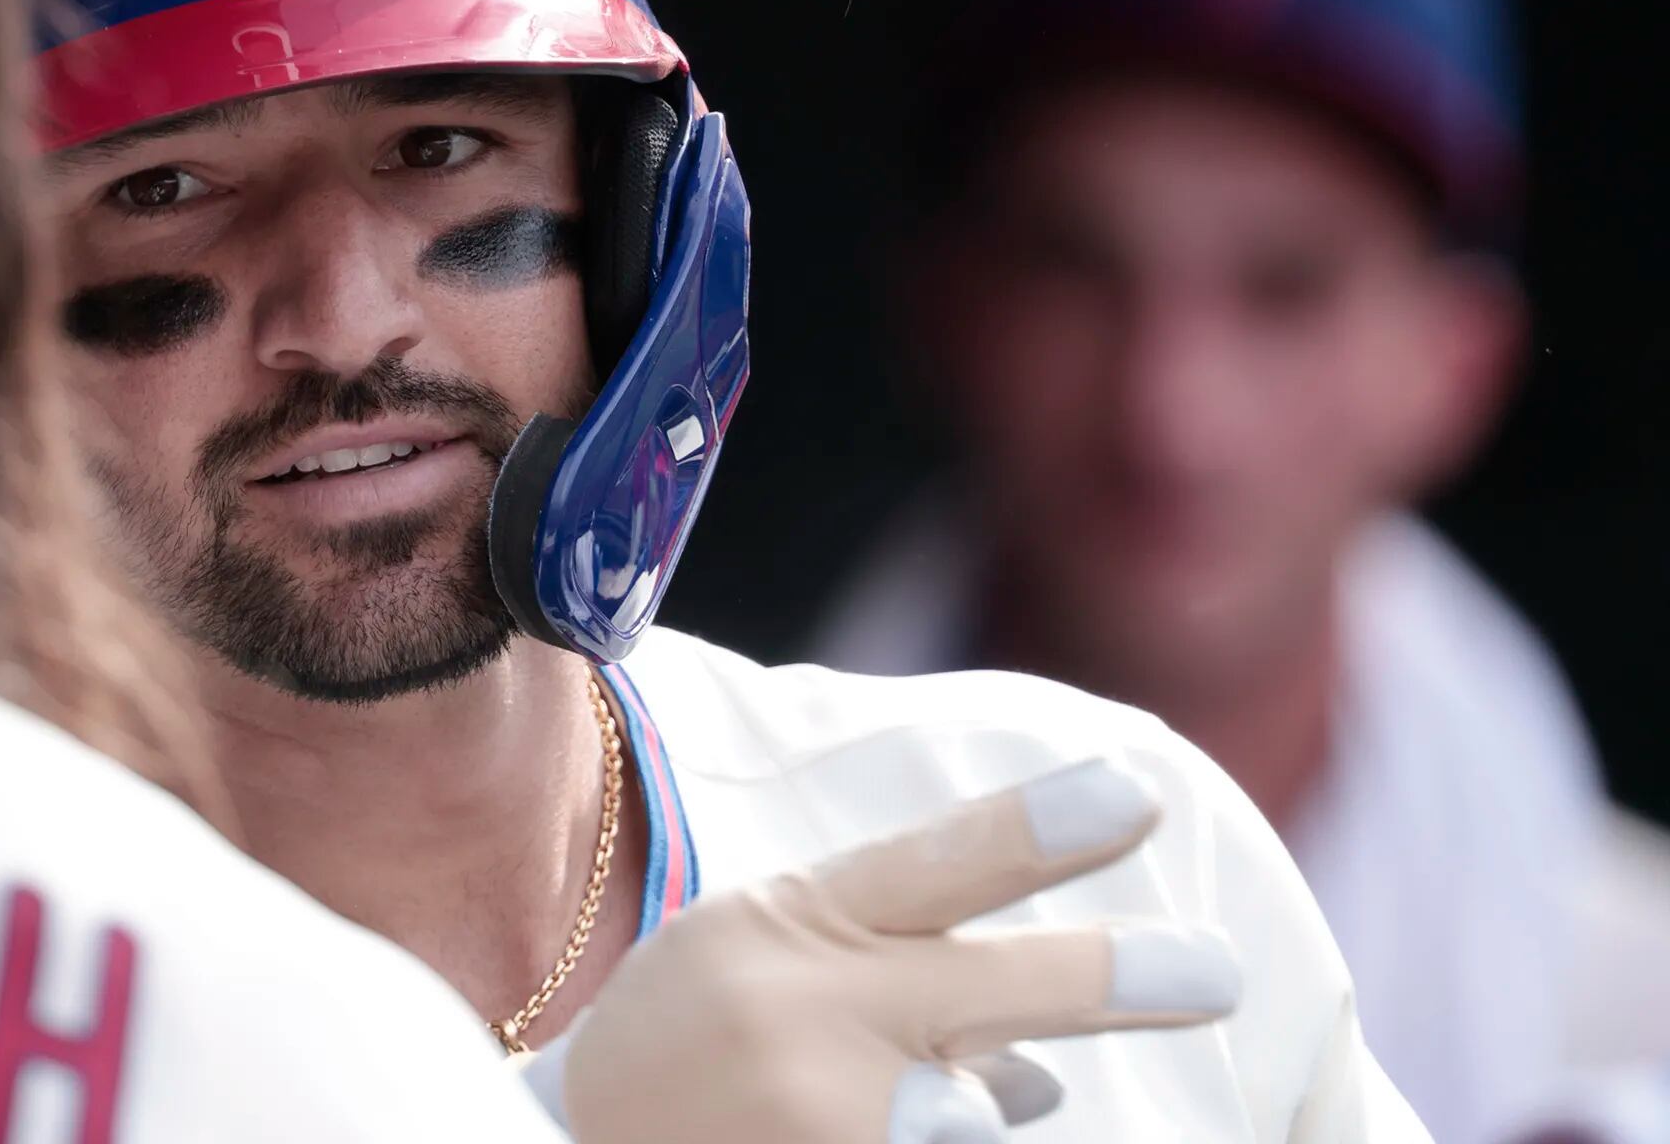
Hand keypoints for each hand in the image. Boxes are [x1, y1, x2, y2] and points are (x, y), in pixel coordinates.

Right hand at [524, 756, 1239, 1143]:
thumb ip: (895, 979)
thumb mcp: (762, 955)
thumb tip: (1044, 1077)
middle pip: (992, 988)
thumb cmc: (684, 1043)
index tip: (1139, 793)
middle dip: (1112, 977)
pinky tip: (937, 1120)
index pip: (932, 865)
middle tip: (1217, 974)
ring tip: (936, 1103)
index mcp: (792, 928)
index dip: (1039, 826)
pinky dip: (960, 1134)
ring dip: (979, 1116)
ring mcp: (820, 1122)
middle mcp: (808, 1023)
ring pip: (979, 1117)